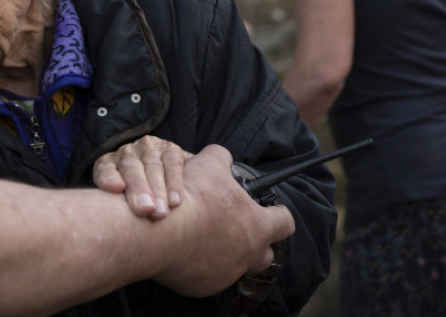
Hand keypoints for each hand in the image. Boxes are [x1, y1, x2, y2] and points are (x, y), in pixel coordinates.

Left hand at [93, 136, 191, 218]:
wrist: (175, 194)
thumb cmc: (140, 207)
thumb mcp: (125, 207)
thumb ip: (116, 209)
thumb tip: (111, 226)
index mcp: (109, 164)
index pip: (104, 168)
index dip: (109, 176)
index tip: (117, 188)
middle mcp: (126, 153)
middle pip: (129, 167)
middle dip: (138, 188)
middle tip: (145, 209)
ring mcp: (148, 147)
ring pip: (152, 165)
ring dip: (157, 190)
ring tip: (160, 212)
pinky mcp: (170, 148)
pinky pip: (172, 162)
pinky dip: (174, 182)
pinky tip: (175, 201)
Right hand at [151, 145, 294, 296]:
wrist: (161, 231)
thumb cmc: (193, 198)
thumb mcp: (210, 163)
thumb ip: (222, 157)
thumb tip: (222, 158)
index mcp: (258, 226)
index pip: (284, 223)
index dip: (279, 213)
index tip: (272, 210)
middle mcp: (247, 255)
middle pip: (264, 254)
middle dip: (255, 242)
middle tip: (238, 227)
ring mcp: (225, 274)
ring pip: (234, 265)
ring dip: (225, 253)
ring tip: (205, 236)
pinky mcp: (202, 287)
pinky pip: (207, 276)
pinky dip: (201, 264)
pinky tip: (187, 248)